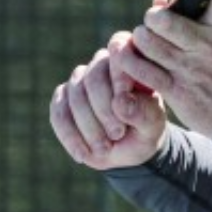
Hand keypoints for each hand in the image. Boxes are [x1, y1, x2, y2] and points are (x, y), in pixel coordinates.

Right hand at [50, 34, 167, 169]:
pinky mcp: (62, 101)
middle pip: (92, 79)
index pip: (118, 56)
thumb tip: (120, 103)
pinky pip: (58, 114)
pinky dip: (70, 136)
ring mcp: (79, 81)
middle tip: (117, 134)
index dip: (118, 79)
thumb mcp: (153, 125)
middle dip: (103, 110)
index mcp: (129, 61)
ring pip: (74, 97)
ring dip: (88, 126)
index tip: (124, 106)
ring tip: (104, 149)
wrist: (131, 148)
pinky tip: (83, 154)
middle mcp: (101, 65)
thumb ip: (143, 112)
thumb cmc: (146, 130)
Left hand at [114, 0, 211, 138]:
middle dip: (150, 20)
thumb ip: (194, 19)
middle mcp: (206, 46)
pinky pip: (141, 72)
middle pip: (161, 20)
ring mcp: (189, 69)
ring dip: (138, 42)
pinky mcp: (176, 90)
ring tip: (143, 45)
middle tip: (152, 27)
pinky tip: (130, 63)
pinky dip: (129, 64)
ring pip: (146, 43)